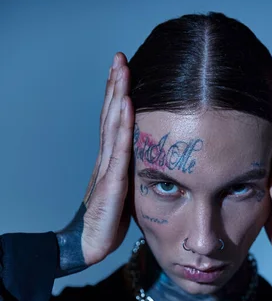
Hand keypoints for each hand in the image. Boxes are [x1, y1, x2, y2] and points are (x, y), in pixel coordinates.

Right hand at [56, 52, 133, 275]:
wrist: (91, 242)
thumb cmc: (109, 221)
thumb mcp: (126, 192)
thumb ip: (134, 175)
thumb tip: (152, 166)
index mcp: (111, 161)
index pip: (114, 122)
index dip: (117, 96)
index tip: (123, 72)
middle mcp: (106, 158)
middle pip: (110, 115)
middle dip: (115, 85)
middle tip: (120, 57)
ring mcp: (107, 167)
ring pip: (112, 124)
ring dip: (117, 95)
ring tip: (122, 68)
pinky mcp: (111, 181)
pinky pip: (118, 148)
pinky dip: (122, 124)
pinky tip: (126, 104)